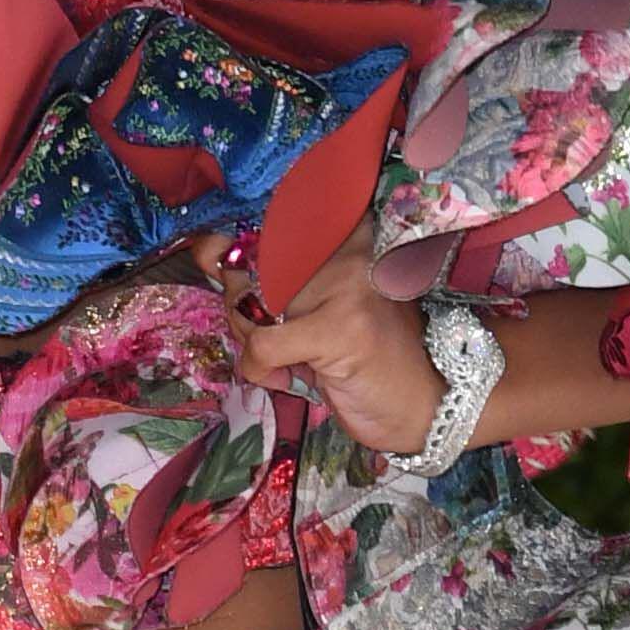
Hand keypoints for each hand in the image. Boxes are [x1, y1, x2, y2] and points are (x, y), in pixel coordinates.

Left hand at [216, 234, 442, 454]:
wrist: (424, 406)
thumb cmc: (366, 360)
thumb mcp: (310, 311)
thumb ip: (262, 279)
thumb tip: (206, 250)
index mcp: (347, 236)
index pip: (269, 223)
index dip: (231, 250)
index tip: (219, 259)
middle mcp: (349, 249)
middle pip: (251, 269)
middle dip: (241, 311)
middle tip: (269, 338)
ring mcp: (347, 287)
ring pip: (253, 306)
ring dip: (252, 342)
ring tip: (287, 360)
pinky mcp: (341, 329)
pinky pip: (264, 346)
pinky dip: (261, 370)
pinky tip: (286, 378)